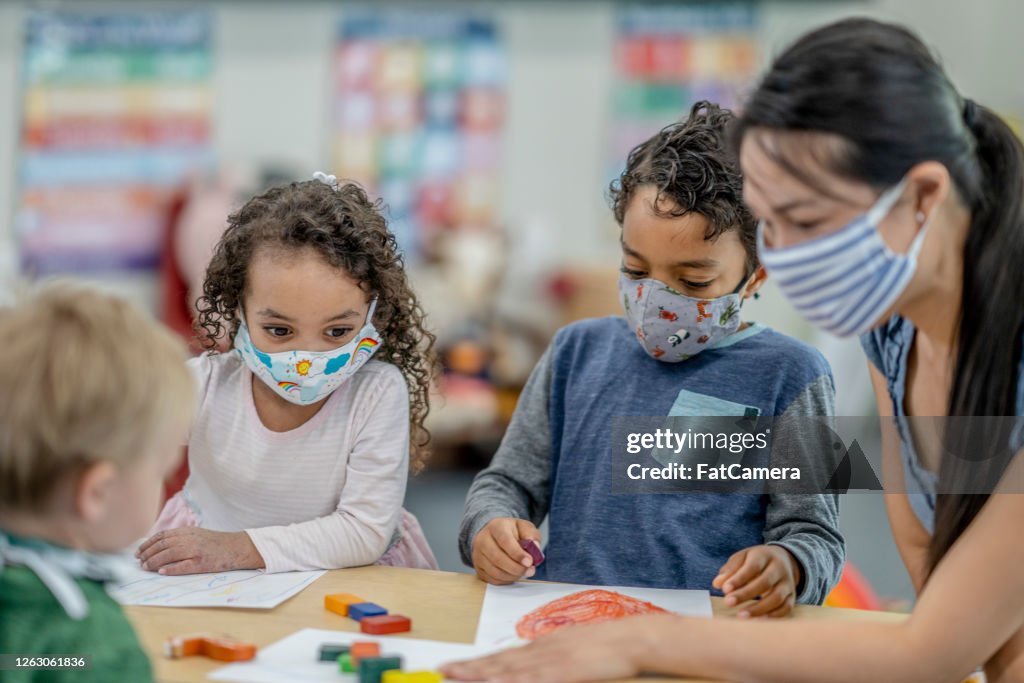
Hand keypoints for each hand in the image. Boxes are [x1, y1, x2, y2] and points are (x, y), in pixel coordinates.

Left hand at [135, 528, 263, 574]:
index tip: (139, 552)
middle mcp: (190, 539)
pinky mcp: (202, 563)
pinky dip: (171, 569)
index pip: (162, 536)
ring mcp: (196, 551)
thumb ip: (181, 538)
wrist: (237, 548)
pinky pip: (183, 566)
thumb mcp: (198, 534)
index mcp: (188, 531)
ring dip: (155, 561)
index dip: (148, 544)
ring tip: (146, 567)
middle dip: (148, 553)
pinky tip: (161, 572)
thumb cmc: (216, 543)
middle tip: (140, 562)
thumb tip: (160, 546)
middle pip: (163, 545)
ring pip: (169, 555)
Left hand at [441, 615, 669, 682]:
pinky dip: (513, 682)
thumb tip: (533, 665)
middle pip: (499, 662)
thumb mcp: (574, 647)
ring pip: (509, 670)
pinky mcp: (564, 671)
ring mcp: (551, 660)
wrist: (632, 638)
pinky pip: (533, 679)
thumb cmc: (608, 644)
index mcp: (544, 645)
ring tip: (457, 676)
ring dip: (482, 675)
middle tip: (443, 671)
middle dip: (470, 668)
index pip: (504, 656)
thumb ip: (553, 656)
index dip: (478, 663)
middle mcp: (542, 650)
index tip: (456, 666)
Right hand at [471, 518, 540, 584]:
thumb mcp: (524, 527)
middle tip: (530, 570)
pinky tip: (513, 574)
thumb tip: (535, 547)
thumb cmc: (511, 532)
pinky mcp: (478, 567)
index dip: (517, 553)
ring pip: (495, 571)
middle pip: (498, 558)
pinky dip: (505, 580)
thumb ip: (531, 535)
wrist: (494, 535)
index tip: (529, 562)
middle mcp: (483, 540)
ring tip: (523, 572)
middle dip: (517, 568)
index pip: (505, 541)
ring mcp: (478, 555)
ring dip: (512, 575)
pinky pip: (492, 579)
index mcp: (496, 526)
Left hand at [712, 544, 800, 617]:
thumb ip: (730, 570)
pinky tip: (758, 620)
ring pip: (777, 597)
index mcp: (764, 555)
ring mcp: (787, 583)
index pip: (752, 567)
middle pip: (765, 582)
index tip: (725, 590)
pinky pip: (786, 608)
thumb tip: (717, 584)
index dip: (739, 579)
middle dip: (746, 594)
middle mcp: (779, 568)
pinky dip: (773, 616)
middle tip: (728, 603)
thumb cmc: (756, 561)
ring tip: (741, 616)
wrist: (784, 559)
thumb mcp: (742, 558)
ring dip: (758, 608)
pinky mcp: (792, 596)